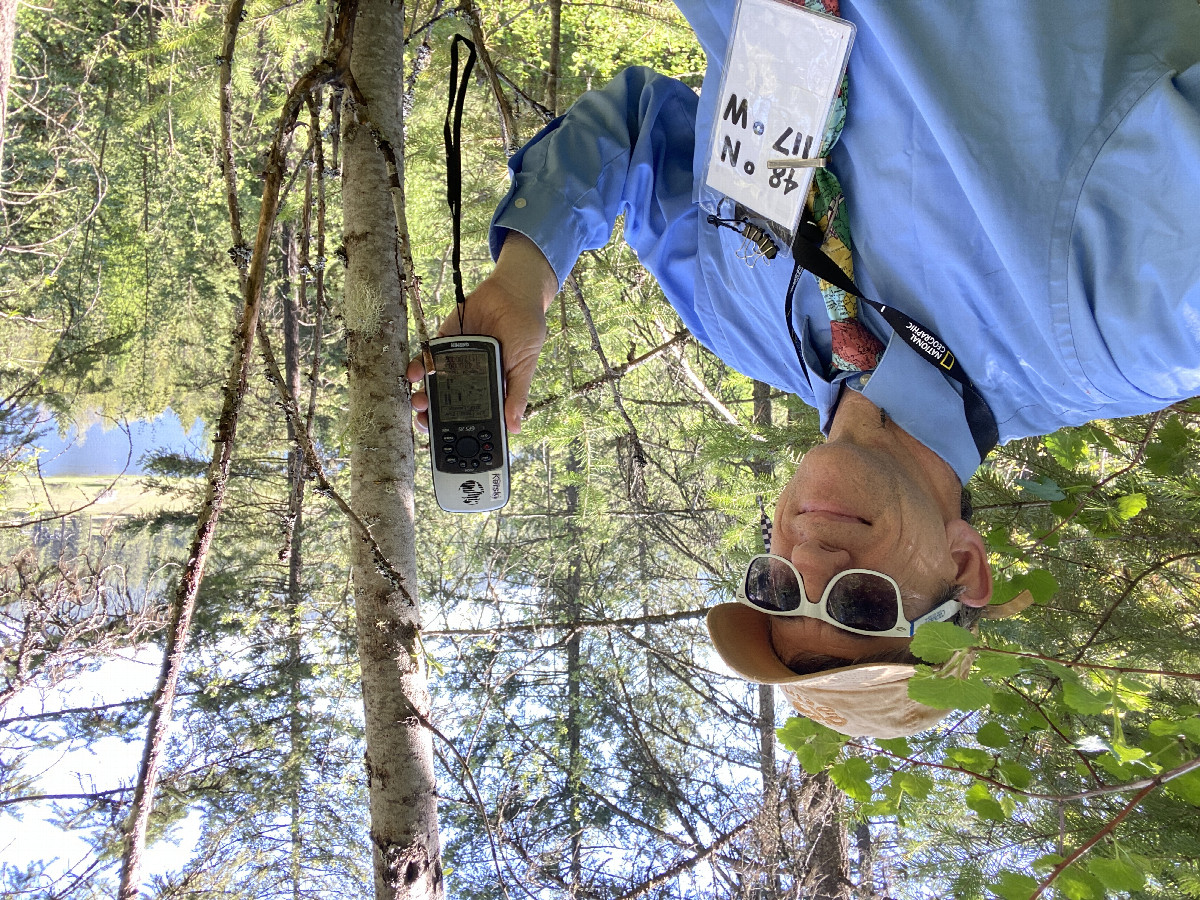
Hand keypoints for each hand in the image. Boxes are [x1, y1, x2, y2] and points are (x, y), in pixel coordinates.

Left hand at [407, 233, 556, 434]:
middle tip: (424, 422)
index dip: (459, 429)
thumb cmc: (525, 329)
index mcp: (491, 388)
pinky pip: (426, 357)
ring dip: (422, 395)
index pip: (472, 414)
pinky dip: (417, 367)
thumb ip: (517, 394)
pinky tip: (415, 373)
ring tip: (419, 401)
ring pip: (433, 385)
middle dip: (433, 416)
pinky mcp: (444, 343)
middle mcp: (470, 378)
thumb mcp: (524, 365)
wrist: (513, 292)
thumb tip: (515, 426)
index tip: (448, 441)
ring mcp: (455, 361)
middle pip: (447, 404)